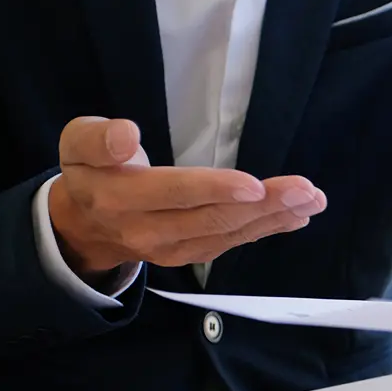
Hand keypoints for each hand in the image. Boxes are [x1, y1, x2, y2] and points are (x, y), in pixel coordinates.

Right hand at [47, 116, 325, 282]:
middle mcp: (148, 231)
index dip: (213, 189)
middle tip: (305, 189)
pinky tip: (297, 217)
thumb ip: (99, 138)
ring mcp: (172, 249)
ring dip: (275, 218)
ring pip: (228, 234)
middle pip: (212, 218)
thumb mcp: (79, 142)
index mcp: (118, 198)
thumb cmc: (93, 170)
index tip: (253, 185)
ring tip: (312, 200)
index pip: (173, 193)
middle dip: (264, 204)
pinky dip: (268, 229)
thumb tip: (126, 135)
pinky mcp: (191, 255)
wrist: (86, 224)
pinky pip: (233, 242)